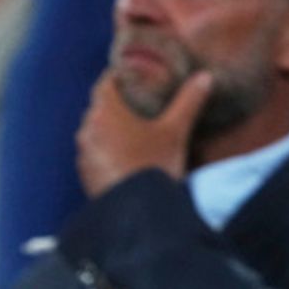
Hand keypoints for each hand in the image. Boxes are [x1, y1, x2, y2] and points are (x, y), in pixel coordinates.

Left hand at [75, 67, 215, 198]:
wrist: (134, 212)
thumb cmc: (152, 165)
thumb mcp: (175, 131)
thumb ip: (188, 101)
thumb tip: (205, 77)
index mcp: (105, 111)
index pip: (106, 83)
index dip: (118, 76)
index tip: (131, 76)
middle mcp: (87, 130)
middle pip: (99, 107)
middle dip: (115, 104)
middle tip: (135, 103)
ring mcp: (83, 155)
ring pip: (95, 133)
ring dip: (109, 129)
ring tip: (130, 132)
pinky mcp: (85, 176)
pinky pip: (94, 155)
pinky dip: (105, 151)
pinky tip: (122, 157)